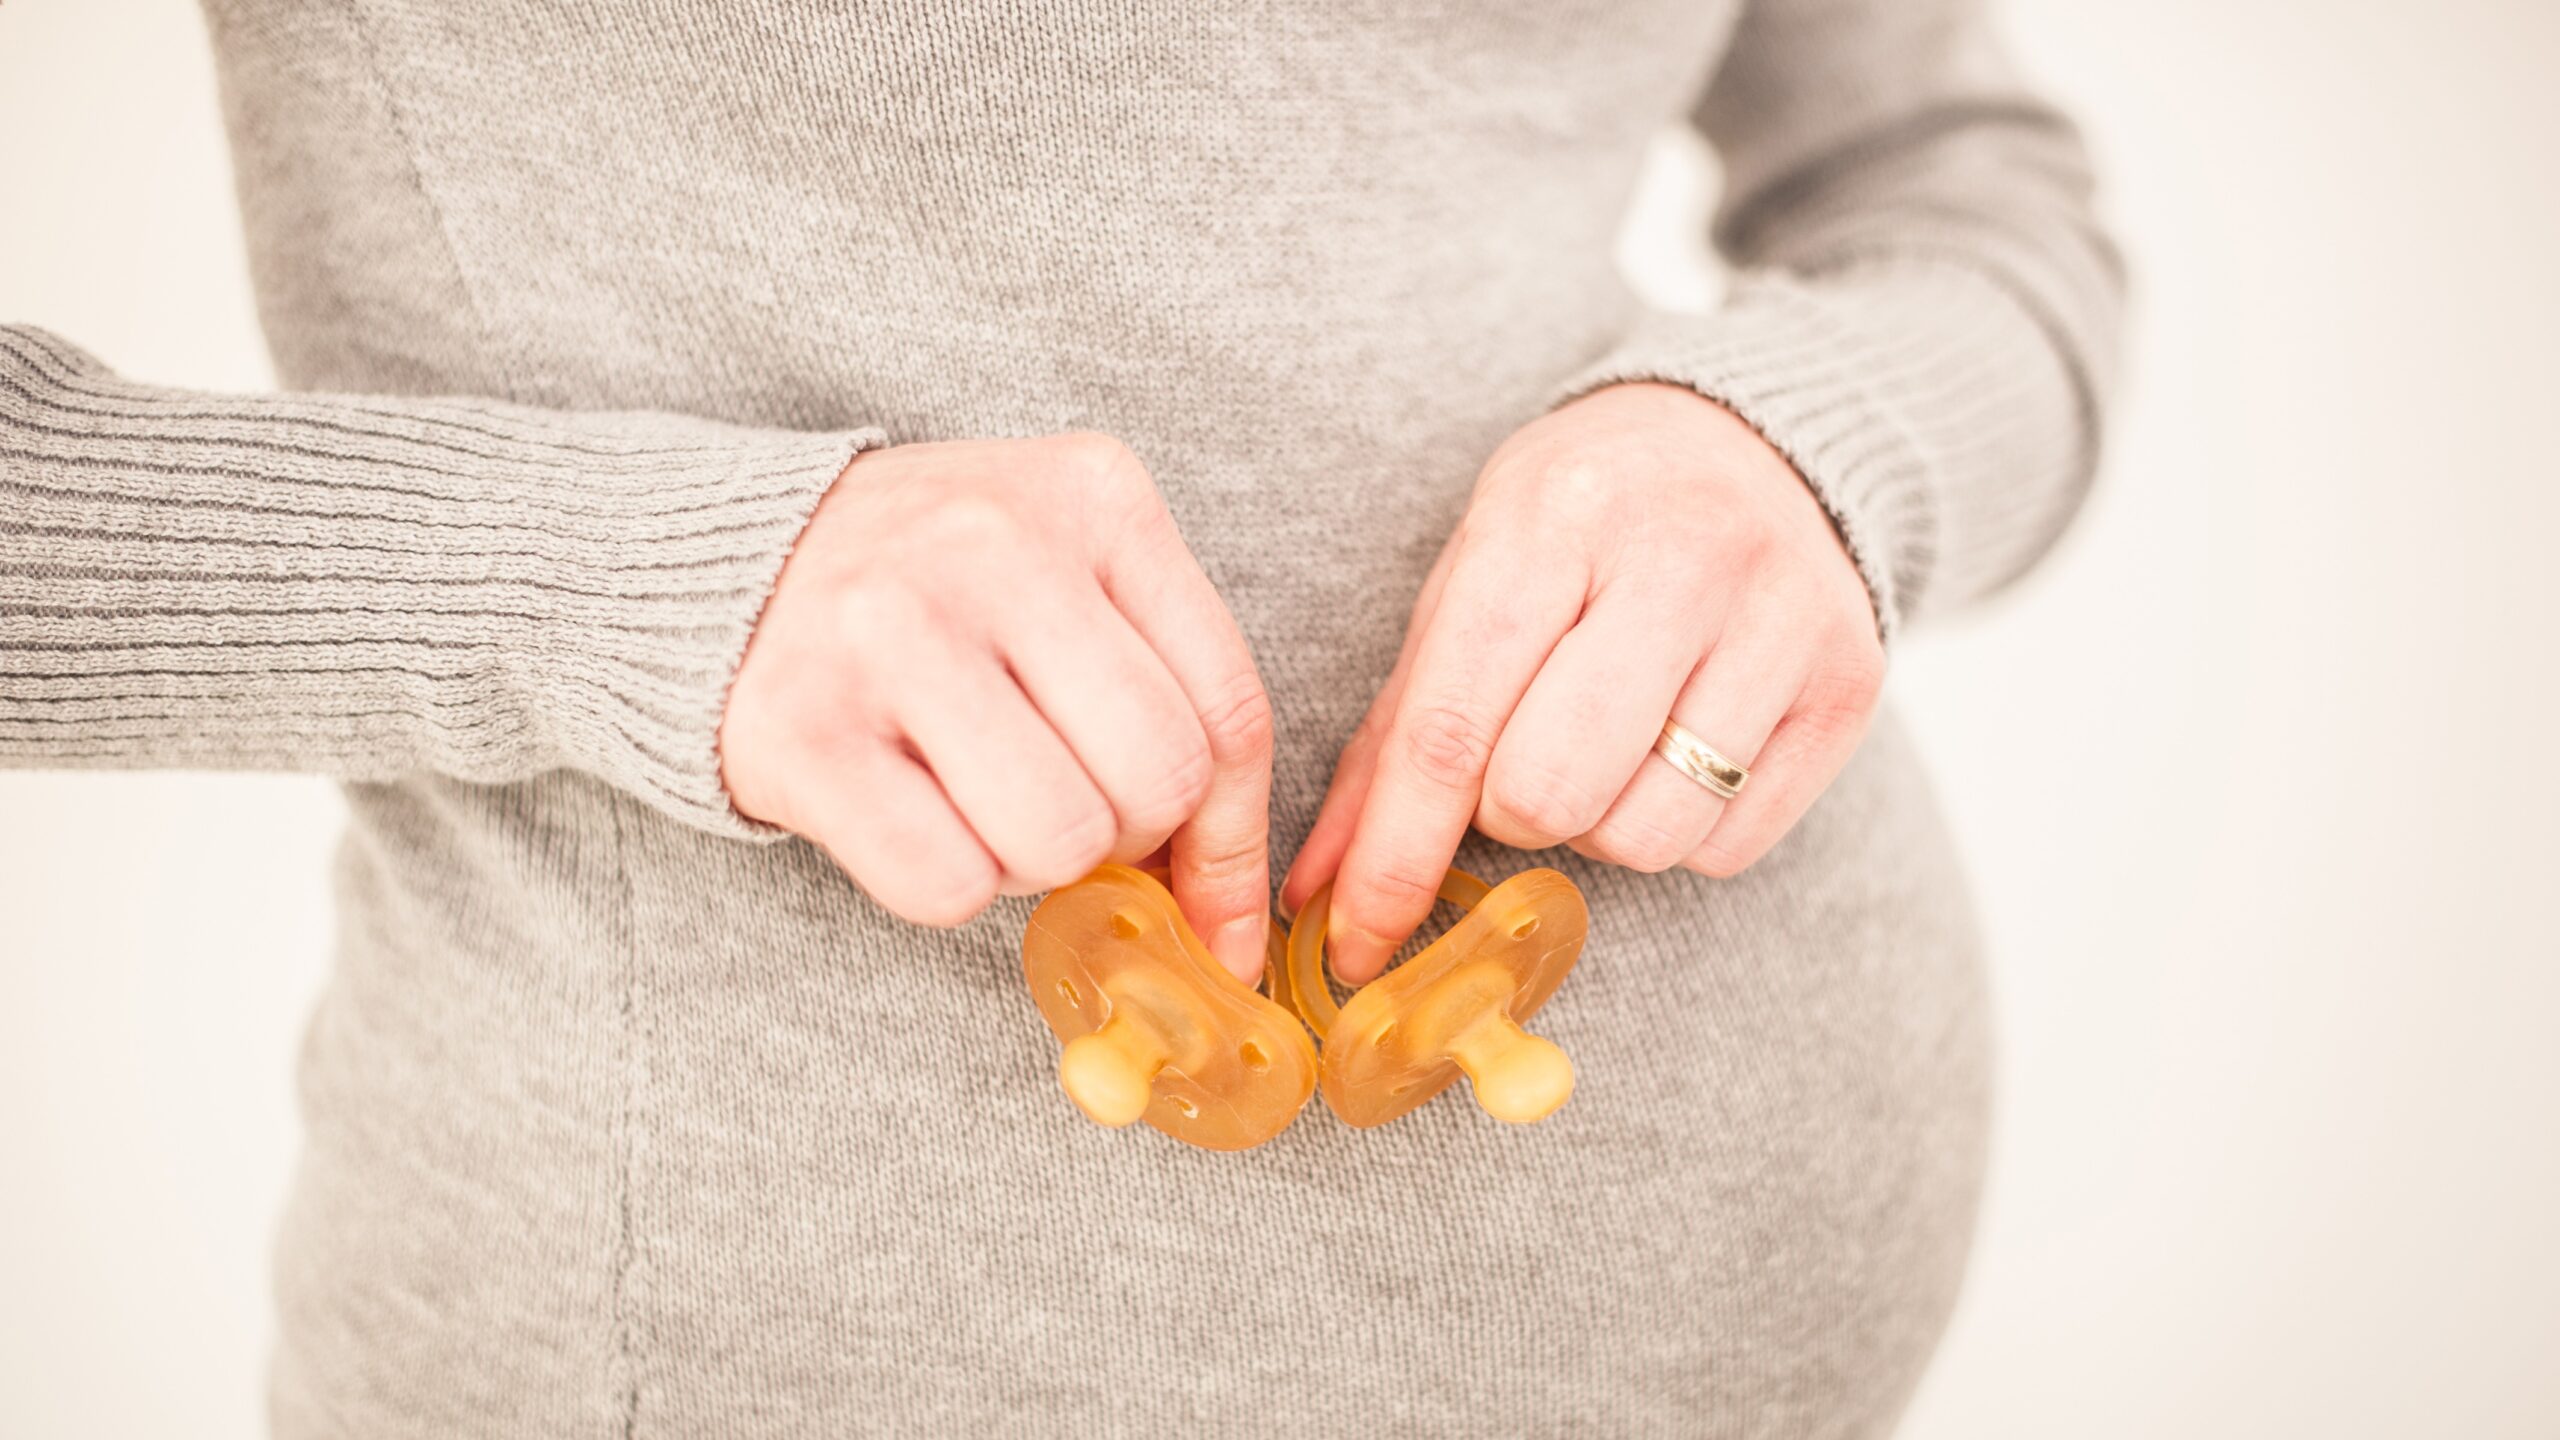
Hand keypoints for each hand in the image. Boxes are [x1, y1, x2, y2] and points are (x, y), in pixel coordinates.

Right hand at [722, 432, 1276, 979]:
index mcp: (1094, 495)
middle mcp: (997, 543)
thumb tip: (1233, 919)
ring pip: (1059, 838)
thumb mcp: (1069, 584)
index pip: (1229, 707)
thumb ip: (1166, 703)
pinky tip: (909, 816)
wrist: (722, 561)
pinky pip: (946, 882)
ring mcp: (893, 630)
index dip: (1232, 833)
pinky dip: (946, 887)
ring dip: (1031, 864)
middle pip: (1158, 779)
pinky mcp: (804, 727)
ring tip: (978, 802)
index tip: (1213, 903)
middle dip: (1127, 837)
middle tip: (1064, 810)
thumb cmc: (932, 592)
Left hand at [1280, 383, 1884, 982]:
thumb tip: (1318, 888)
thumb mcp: (1474, 579)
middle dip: (1510, 812)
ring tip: (1608, 743)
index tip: (1354, 945)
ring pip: (1644, 834)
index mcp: (1555, 517)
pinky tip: (1681, 748)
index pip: (1453, 726)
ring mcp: (1781, 620)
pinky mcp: (1848, 686)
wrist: (1758, 441)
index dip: (1395, 855)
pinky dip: (1680, 828)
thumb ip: (1393, 734)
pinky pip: (1728, 846)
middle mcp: (1682, 557)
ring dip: (1599, 826)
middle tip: (1523, 757)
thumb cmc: (1586, 524)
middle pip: (1550, 793)